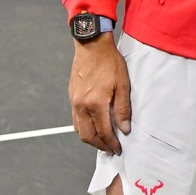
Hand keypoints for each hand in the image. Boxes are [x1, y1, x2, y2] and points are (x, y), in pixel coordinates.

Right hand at [68, 33, 130, 153]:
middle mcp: (81, 105)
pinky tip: (94, 125)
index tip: (118, 149)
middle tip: (111, 148)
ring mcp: (74, 101)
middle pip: (87, 136)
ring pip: (79, 129)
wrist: (91, 45)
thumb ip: (123, 109)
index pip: (103, 132)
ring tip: (103, 139)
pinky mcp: (71, 97)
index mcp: (95, 103)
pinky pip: (76, 119)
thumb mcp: (123, 84)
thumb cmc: (109, 62)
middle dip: (99, 145)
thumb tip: (124, 129)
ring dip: (90, 138)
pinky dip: (84, 126)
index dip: (111, 143)